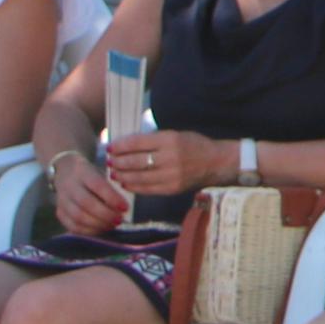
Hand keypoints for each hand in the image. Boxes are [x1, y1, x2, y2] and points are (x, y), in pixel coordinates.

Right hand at [50, 149, 129, 236]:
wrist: (64, 172)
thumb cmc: (90, 175)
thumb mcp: (99, 174)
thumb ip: (109, 189)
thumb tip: (122, 210)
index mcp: (82, 171)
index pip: (97, 185)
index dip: (112, 198)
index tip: (126, 207)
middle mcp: (69, 185)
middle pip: (86, 203)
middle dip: (106, 214)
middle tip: (120, 219)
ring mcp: (62, 200)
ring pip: (78, 216)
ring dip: (98, 224)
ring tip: (112, 225)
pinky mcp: (60, 212)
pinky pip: (73, 226)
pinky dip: (88, 231)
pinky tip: (100, 229)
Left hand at [105, 128, 227, 200]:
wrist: (216, 163)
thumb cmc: (194, 145)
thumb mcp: (175, 134)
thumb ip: (153, 140)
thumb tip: (127, 145)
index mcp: (169, 140)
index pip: (137, 143)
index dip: (121, 146)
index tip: (110, 147)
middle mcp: (170, 158)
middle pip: (135, 161)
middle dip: (118, 161)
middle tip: (108, 161)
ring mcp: (171, 175)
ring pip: (139, 177)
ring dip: (122, 175)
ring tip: (113, 173)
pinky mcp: (172, 189)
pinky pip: (147, 189)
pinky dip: (134, 186)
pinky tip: (126, 183)